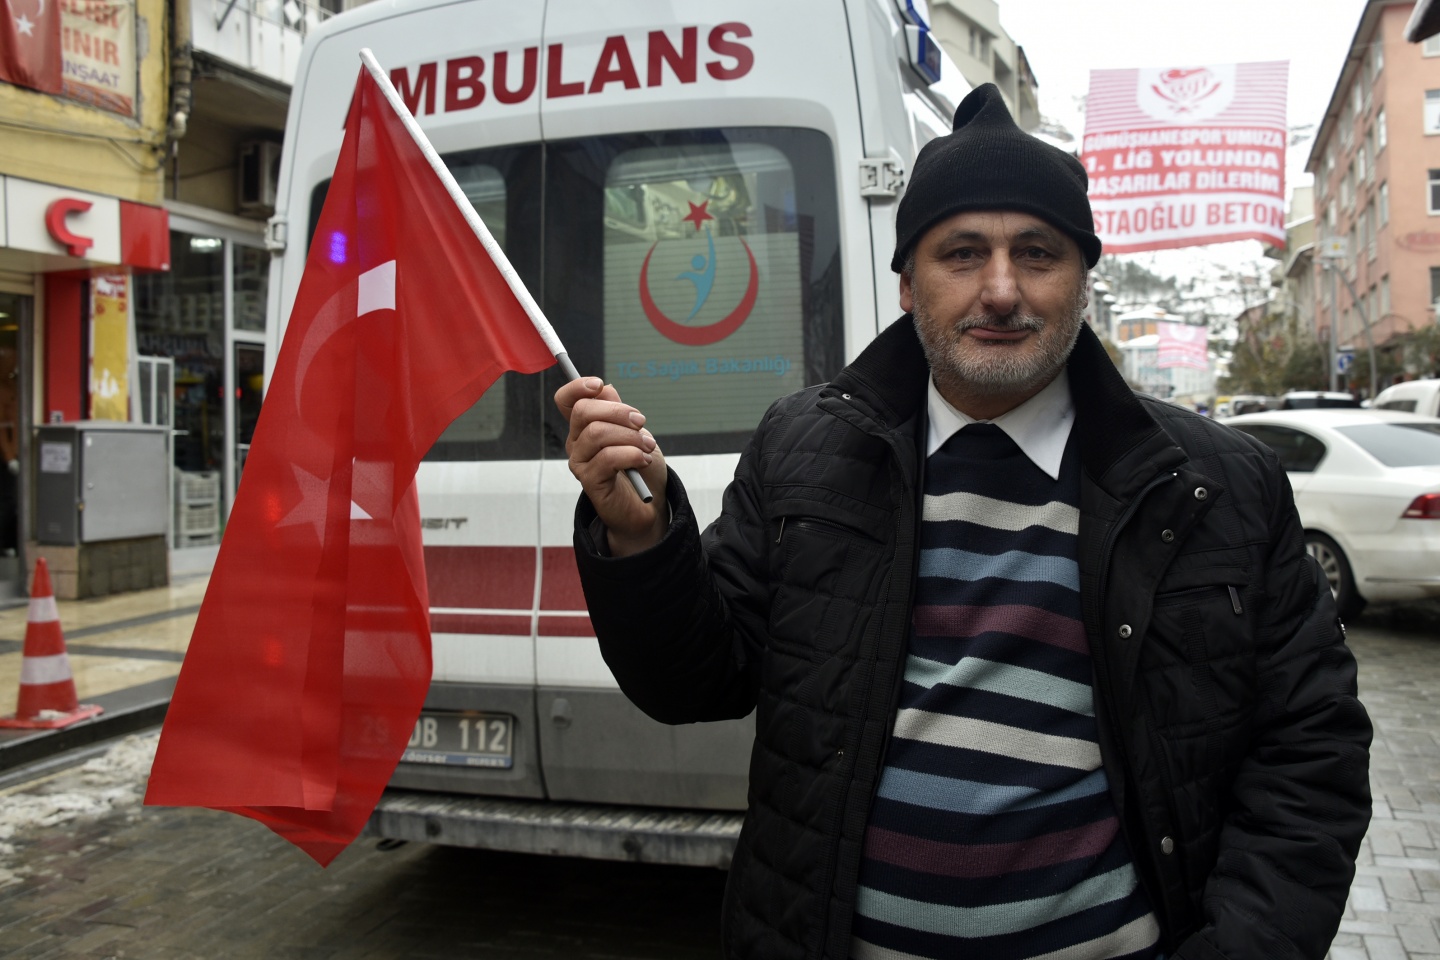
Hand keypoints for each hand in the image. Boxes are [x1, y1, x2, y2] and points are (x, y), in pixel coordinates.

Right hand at [555, 377, 668, 556]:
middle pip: (583, 411)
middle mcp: (577, 443)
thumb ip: (618, 411)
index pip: (566, 400)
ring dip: (630, 436)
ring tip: (648, 446)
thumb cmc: (640, 467)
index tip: (598, 385)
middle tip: (641, 422)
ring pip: (597, 433)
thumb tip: (606, 388)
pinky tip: (643, 460)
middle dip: (617, 411)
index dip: (577, 387)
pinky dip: (631, 454)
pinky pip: (608, 457)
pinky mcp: (590, 481)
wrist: (650, 505)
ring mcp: (581, 462)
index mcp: (585, 427)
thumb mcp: (635, 432)